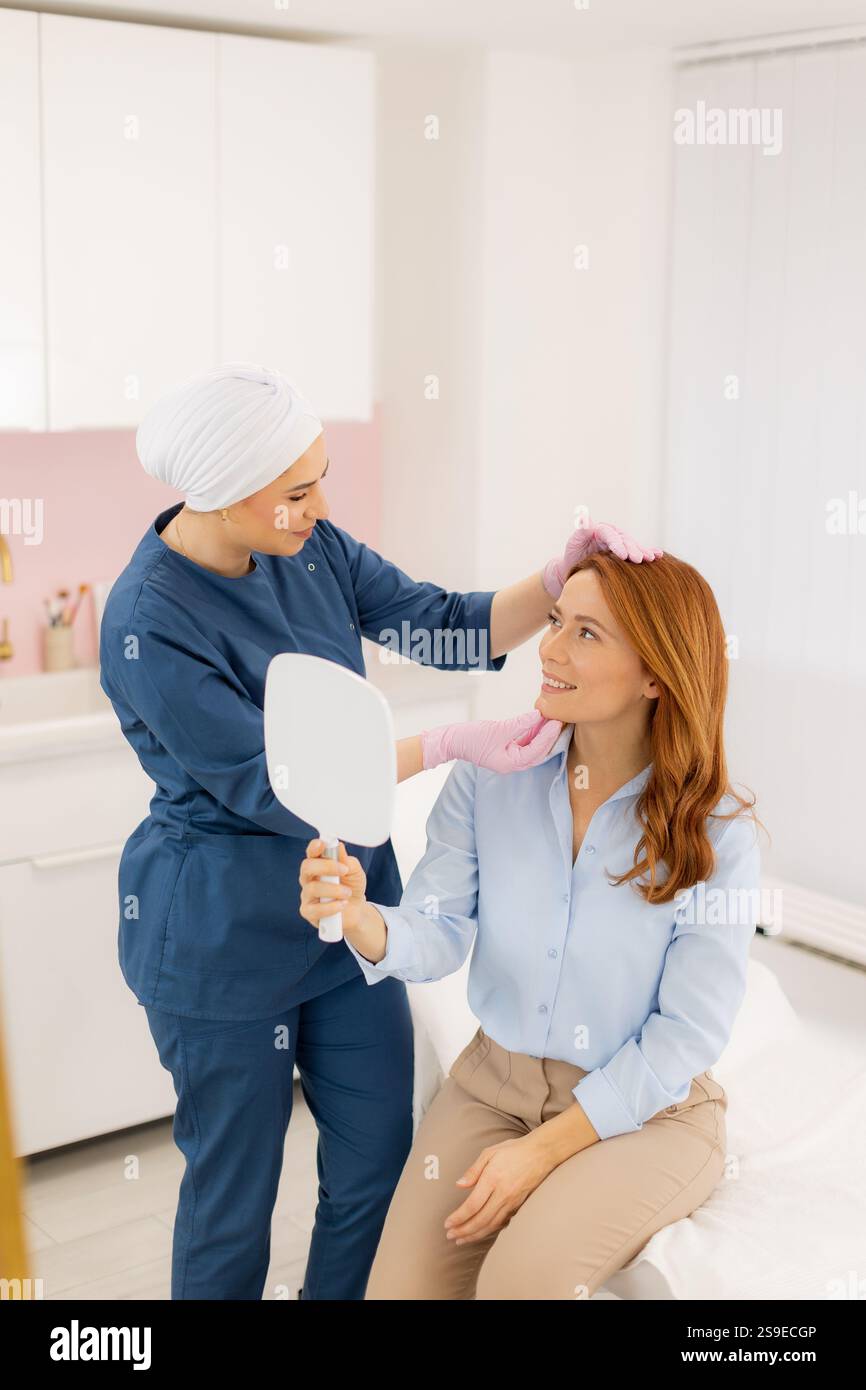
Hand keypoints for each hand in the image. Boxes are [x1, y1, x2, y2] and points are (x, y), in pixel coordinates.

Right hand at [299, 839, 366, 935]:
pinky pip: (314, 909)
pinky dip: (331, 907)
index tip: (322, 844)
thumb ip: (347, 860)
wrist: (356, 910)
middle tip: (344, 870)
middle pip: (307, 867)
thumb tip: (339, 846)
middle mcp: (309, 878)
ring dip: (334, 890)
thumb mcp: (355, 872)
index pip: (312, 852)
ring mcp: (307, 894)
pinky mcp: (308, 911)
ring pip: (313, 888)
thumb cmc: (352, 886)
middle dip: (326, 867)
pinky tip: (342, 905)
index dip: (314, 847)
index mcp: (318, 864)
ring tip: (348, 893)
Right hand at [420, 711, 562, 772]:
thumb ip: (520, 723)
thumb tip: (538, 715)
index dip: (548, 736)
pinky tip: (537, 721)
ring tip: (551, 718)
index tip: (557, 722)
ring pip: (531, 746)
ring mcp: (508, 757)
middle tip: (560, 720)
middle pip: (538, 751)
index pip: (536, 750)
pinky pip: (523, 742)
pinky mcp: (504, 749)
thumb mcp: (498, 729)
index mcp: (511, 763)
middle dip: (549, 736)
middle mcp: (512, 763)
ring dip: (541, 733)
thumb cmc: (470, 738)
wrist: (451, 740)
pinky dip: (530, 732)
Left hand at [443, 1134, 552, 1244]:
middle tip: (450, 1236)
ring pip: (491, 1225)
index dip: (458, 1218)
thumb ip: (473, 1170)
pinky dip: (489, 1231)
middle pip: (481, 1220)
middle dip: (463, 1231)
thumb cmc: (513, 1150)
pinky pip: (502, 1223)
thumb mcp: (490, 1152)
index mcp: (493, 1179)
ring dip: (475, 1235)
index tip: (447, 1224)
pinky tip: (480, 1233)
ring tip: (461, 1240)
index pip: (472, 1205)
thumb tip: (459, 1185)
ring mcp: (512, 1202)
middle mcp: (503, 1194)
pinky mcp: (519, 1206)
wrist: (541, 1153)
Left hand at [542, 517, 662, 597]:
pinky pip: (639, 550)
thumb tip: (583, 515)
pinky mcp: (625, 552)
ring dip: (644, 551)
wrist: (574, 569)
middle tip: (640, 560)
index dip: (618, 544)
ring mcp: (620, 543)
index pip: (611, 535)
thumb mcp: (574, 543)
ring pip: (634, 546)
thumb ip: (581, 530)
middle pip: (625, 540)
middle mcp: (613, 535)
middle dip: (633, 549)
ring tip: (651, 558)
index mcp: (601, 530)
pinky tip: (658, 555)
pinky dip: (649, 551)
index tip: (624, 556)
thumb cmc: (572, 556)